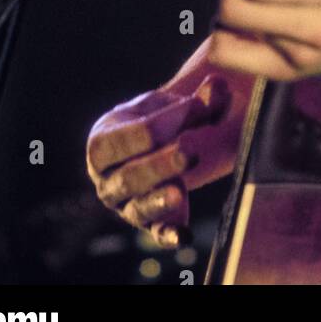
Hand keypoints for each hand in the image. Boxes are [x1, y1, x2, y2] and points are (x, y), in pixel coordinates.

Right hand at [86, 66, 248, 247]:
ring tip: (180, 192)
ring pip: (138, 207)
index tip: (194, 107)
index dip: (159, 124)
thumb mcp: (170, 106)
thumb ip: (196, 99)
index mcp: (102, 142)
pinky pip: (156, 232)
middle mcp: (106, 179)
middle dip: (159, 164)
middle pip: (129, 176)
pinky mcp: (149, 222)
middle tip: (188, 152)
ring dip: (159, 200)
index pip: (124, 137)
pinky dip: (169, 235)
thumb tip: (218, 86)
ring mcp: (125, 205)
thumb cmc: (157, 119)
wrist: (154, 147)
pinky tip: (184, 235)